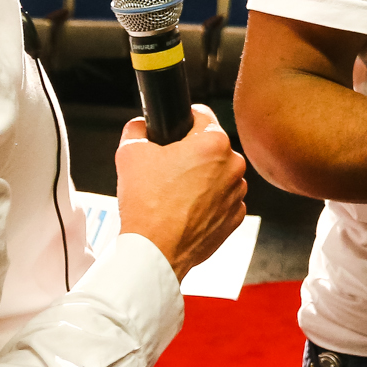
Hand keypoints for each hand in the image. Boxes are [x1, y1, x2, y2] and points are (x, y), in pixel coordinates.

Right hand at [114, 105, 249, 279]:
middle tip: (167, 169)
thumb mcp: (130, 153)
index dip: (183, 122)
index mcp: (214, 143)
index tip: (174, 133)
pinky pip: (222, 200)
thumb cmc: (147, 205)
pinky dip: (208, 203)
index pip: (201, 116)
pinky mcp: (235, 217)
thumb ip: (137, 129)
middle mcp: (233, 165)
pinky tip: (186, 210)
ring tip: (175, 193)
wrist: (156, 250)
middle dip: (191, 154)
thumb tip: (140, 125)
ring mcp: (237, 193)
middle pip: (211, 148)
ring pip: (218, 174)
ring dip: (202, 179)